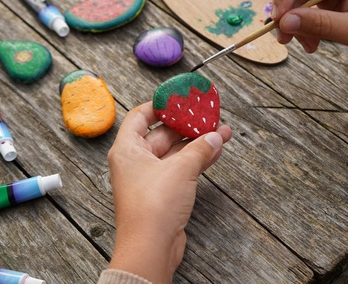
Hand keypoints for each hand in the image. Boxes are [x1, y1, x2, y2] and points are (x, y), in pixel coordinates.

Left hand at [107, 101, 231, 282]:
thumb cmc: (152, 207)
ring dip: (196, 143)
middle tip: (208, 117)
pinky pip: (180, 169)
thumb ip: (199, 149)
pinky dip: (196, 161)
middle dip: (187, 126)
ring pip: (174, 153)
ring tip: (220, 132)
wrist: (151, 248)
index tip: (179, 99)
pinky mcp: (162, 193)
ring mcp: (149, 178)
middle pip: (161, 134)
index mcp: (127, 149)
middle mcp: (135, 162)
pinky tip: (215, 152)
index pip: (140, 116)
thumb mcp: (180, 170)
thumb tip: (215, 137)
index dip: (159, 105)